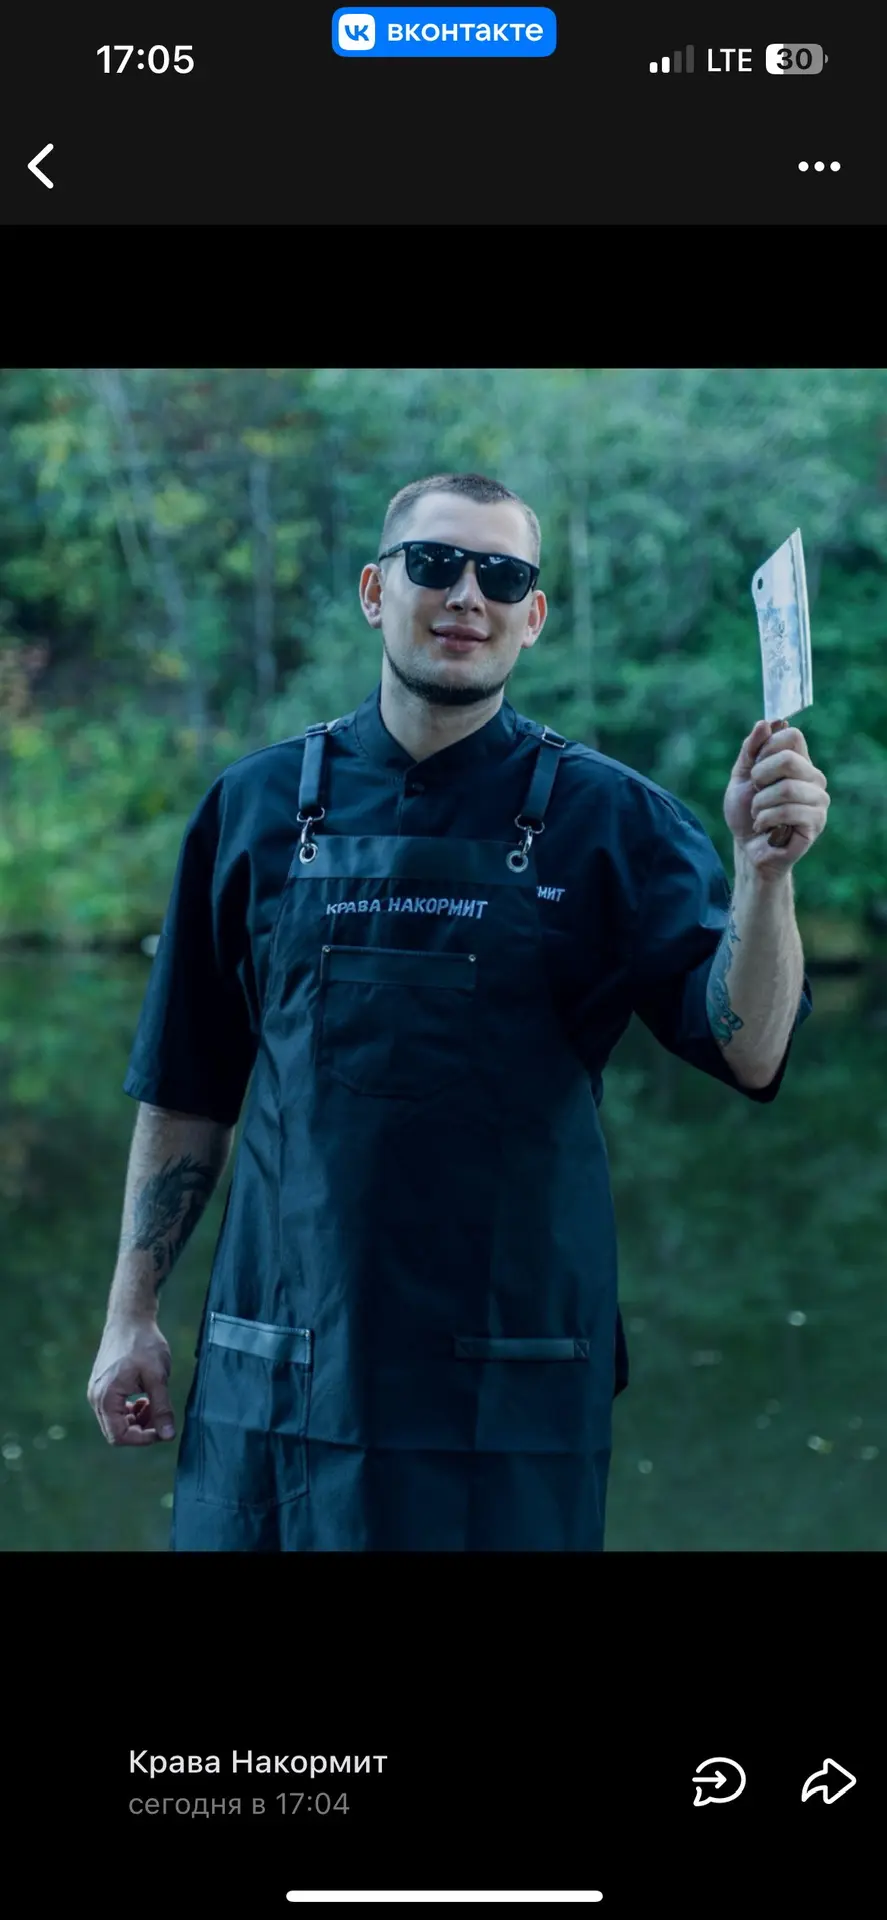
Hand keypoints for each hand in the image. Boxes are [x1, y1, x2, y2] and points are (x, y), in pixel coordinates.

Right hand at [87, 1317, 175, 1444]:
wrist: (130, 1318)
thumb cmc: (144, 1343)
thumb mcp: (158, 1376)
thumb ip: (162, 1408)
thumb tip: (168, 1436)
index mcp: (106, 1397)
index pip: (119, 1436)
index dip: (143, 1439)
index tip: (163, 1430)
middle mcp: (95, 1398)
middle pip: (116, 1432)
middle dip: (141, 1430)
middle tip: (161, 1417)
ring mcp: (96, 1392)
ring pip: (115, 1423)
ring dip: (137, 1421)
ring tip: (155, 1405)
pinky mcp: (102, 1386)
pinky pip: (114, 1411)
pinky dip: (130, 1411)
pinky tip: (145, 1399)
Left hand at [723, 719, 829, 875]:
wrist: (746, 848)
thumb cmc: (745, 811)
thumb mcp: (741, 776)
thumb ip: (751, 749)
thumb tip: (766, 722)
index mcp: (800, 762)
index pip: (792, 735)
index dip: (767, 748)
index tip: (755, 768)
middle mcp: (814, 778)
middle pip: (789, 759)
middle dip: (760, 777)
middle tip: (755, 793)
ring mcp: (819, 801)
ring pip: (787, 788)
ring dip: (760, 803)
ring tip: (758, 814)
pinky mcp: (816, 823)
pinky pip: (789, 811)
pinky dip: (766, 819)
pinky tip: (764, 828)